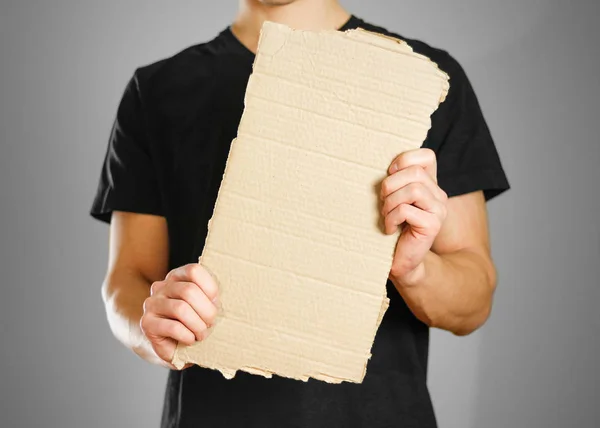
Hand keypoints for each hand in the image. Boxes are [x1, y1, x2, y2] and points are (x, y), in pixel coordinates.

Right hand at [140, 263, 219, 368]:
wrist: (171, 346)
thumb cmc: (193, 324)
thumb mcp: (204, 306)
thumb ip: (211, 296)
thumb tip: (224, 298)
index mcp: (177, 277)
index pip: (194, 271)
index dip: (209, 287)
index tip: (216, 303)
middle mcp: (161, 287)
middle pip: (188, 291)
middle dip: (207, 311)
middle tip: (211, 324)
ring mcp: (152, 304)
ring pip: (180, 308)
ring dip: (198, 325)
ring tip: (201, 334)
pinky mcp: (147, 323)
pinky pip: (173, 327)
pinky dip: (187, 336)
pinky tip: (190, 340)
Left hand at [380, 148, 447, 285]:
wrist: (401, 261)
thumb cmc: (393, 227)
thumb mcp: (393, 198)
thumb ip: (395, 181)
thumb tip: (384, 165)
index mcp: (430, 184)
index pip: (426, 156)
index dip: (405, 160)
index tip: (389, 175)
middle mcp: (439, 195)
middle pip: (415, 172)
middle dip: (390, 185)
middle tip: (383, 201)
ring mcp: (439, 210)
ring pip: (412, 190)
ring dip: (390, 203)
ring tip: (386, 216)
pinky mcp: (433, 225)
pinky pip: (406, 210)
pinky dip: (391, 219)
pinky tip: (390, 229)